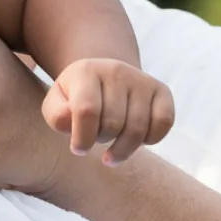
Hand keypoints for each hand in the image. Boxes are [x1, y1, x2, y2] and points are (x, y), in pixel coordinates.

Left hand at [42, 59, 174, 162]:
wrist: (104, 80)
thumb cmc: (75, 100)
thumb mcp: (56, 105)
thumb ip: (57, 116)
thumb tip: (73, 120)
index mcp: (86, 72)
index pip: (87, 111)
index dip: (83, 138)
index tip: (78, 149)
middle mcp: (117, 70)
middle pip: (113, 123)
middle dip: (102, 141)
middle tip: (96, 139)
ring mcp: (141, 80)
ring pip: (138, 129)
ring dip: (123, 148)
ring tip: (112, 149)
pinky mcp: (161, 91)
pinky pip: (164, 123)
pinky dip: (150, 140)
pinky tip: (136, 140)